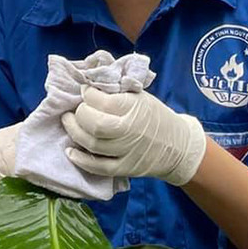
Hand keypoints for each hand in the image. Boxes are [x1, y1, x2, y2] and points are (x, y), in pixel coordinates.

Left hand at [61, 87, 204, 185]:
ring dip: (74, 132)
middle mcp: (131, 130)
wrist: (178, 146)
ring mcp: (127, 151)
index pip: (103, 101)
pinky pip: (98, 167)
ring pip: (92, 144)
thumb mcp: (140, 96)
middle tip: (76, 108)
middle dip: (79, 114)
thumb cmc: (154, 115)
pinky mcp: (124, 168)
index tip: (84, 91)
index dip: (87, 94)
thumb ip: (115, 89)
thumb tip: (87, 80)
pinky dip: (80, 159)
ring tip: (69, 121)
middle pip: (95, 124)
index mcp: (135, 108)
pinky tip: (70, 150)